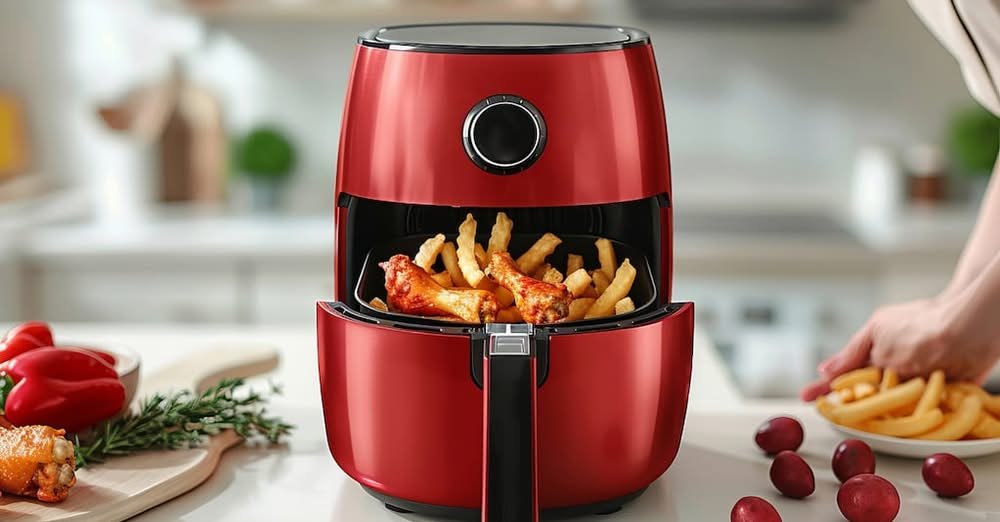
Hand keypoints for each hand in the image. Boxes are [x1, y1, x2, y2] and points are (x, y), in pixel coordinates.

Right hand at [800, 293, 999, 400]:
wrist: (968, 327)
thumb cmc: (919, 324)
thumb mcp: (876, 333)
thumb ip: (850, 355)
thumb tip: (824, 370)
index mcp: (874, 357)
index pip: (843, 377)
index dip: (823, 389)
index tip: (806, 401)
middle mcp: (892, 372)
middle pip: (867, 398)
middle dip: (858, 408)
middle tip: (851, 414)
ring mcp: (915, 385)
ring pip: (893, 410)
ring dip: (888, 416)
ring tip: (885, 417)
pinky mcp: (939, 397)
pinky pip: (923, 414)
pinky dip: (919, 420)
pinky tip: (914, 421)